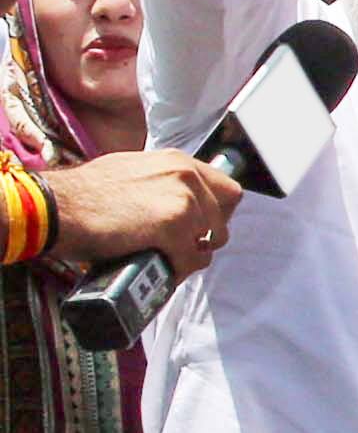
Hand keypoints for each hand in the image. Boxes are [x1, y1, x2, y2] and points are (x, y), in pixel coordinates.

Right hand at [38, 151, 244, 271]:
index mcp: (177, 161)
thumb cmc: (83, 195)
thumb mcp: (131, 173)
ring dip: (188, 255)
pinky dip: (175, 270)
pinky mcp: (174, 227)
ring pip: (209, 242)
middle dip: (206, 236)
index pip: (226, 189)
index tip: (202, 227)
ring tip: (162, 259)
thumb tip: (175, 203)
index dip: (217, 213)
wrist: (56, 206)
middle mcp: (186, 175)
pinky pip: (190, 261)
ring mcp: (183, 200)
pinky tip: (156, 269)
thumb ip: (160, 183)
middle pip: (224, 217)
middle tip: (181, 246)